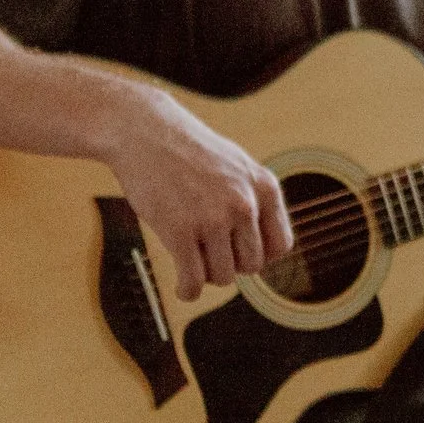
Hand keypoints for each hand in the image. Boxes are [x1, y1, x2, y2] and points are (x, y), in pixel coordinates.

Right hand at [97, 85, 292, 300]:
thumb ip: (255, 200)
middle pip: (251, 266)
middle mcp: (244, 204)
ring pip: (223, 276)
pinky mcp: (179, 230)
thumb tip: (271, 250)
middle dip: (231, 265)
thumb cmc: (188, 150)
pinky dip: (188, 291)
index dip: (259, 255)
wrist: (143, 130)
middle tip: (209, 254)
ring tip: (192, 261)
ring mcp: (212, 217)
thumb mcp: (237, 165)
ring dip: (206, 276)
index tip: (239, 252)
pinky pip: (193, 279)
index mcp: (264, 187)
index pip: (280, 246)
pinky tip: (183, 289)